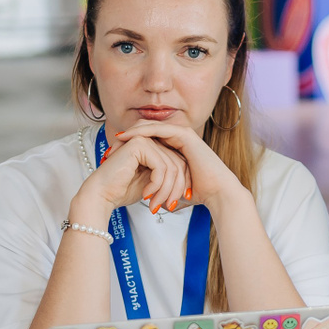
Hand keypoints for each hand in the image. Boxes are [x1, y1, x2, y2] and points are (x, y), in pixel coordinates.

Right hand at [76, 133, 190, 218]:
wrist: (101, 195)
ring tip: (157, 206)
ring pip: (172, 167)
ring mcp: (144, 139)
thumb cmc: (123, 191)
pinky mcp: (139, 144)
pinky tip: (147, 195)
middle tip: (170, 207)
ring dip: (166, 191)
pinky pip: (161, 167)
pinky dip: (157, 185)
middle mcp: (150, 140)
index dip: (182, 184)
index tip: (177, 204)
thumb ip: (167, 178)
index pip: (178, 163)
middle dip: (176, 189)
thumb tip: (187, 183)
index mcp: (154, 148)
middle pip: (178, 164)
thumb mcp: (153, 184)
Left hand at [111, 122, 247, 216]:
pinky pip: (158, 129)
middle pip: (146, 132)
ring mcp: (182, 134)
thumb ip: (162, 188)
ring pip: (150, 127)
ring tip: (115, 141)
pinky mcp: (184, 134)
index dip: (130, 146)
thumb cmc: (199, 194)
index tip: (113, 156)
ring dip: (132, 133)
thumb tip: (152, 201)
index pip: (148, 141)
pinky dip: (141, 132)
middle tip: (110, 147)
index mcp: (175, 148)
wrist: (218, 193)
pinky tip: (128, 136)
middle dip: (127, 138)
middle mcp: (178, 138)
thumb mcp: (172, 189)